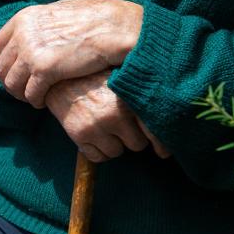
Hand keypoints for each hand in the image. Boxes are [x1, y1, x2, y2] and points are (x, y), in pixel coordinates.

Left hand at [0, 0, 142, 107]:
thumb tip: (30, 36)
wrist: (116, 27)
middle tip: (25, 90)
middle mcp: (23, 34)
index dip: (5, 64)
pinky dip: (36, 101)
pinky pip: (30, 94)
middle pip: (2, 68)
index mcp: (24, 18)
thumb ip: (40, 24)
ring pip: (12, 84)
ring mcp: (31, 52)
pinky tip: (44, 101)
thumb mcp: (59, 12)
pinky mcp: (44, 70)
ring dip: (22, 94)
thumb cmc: (96, 19)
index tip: (15, 73)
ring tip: (35, 97)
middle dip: (12, 82)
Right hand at [45, 70, 169, 161]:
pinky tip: (94, 134)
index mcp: (131, 97)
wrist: (58, 75)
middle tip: (122, 123)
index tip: (163, 150)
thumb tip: (174, 114)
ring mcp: (96, 126)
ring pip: (118, 152)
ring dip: (115, 143)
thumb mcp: (122, 77)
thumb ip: (144, 92)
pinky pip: (99, 157)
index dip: (163, 143)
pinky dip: (99, 150)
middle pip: (138, 144)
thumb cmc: (94, 76)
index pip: (155, 130)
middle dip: (132, 137)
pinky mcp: (79, 135)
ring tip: (106, 125)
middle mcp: (115, 113)